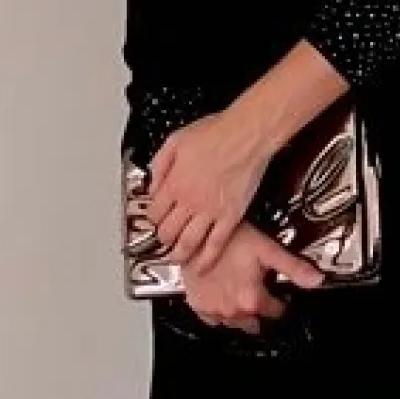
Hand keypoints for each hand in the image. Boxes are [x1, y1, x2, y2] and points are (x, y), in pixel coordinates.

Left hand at [149, 110, 270, 271]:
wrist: (246, 134)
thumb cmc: (217, 132)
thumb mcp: (175, 140)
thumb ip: (160, 164)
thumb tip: (152, 182)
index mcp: (174, 183)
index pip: (154, 212)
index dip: (152, 218)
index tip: (154, 219)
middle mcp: (189, 201)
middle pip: (168, 231)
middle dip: (163, 239)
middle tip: (163, 241)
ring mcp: (210, 212)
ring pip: (188, 242)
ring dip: (179, 254)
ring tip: (176, 258)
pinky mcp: (230, 216)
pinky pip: (216, 244)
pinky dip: (207, 259)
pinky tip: (201, 266)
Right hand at [182, 222, 324, 333]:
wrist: (196, 235)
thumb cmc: (228, 239)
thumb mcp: (267, 249)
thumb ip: (293, 267)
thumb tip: (316, 279)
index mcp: (252, 299)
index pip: (276, 312)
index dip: (282, 303)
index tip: (281, 296)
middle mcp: (232, 310)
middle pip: (255, 323)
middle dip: (260, 311)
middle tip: (260, 293)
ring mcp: (214, 310)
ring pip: (234, 324)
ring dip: (241, 314)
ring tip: (243, 295)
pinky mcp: (198, 305)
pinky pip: (212, 320)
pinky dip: (219, 313)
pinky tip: (223, 298)